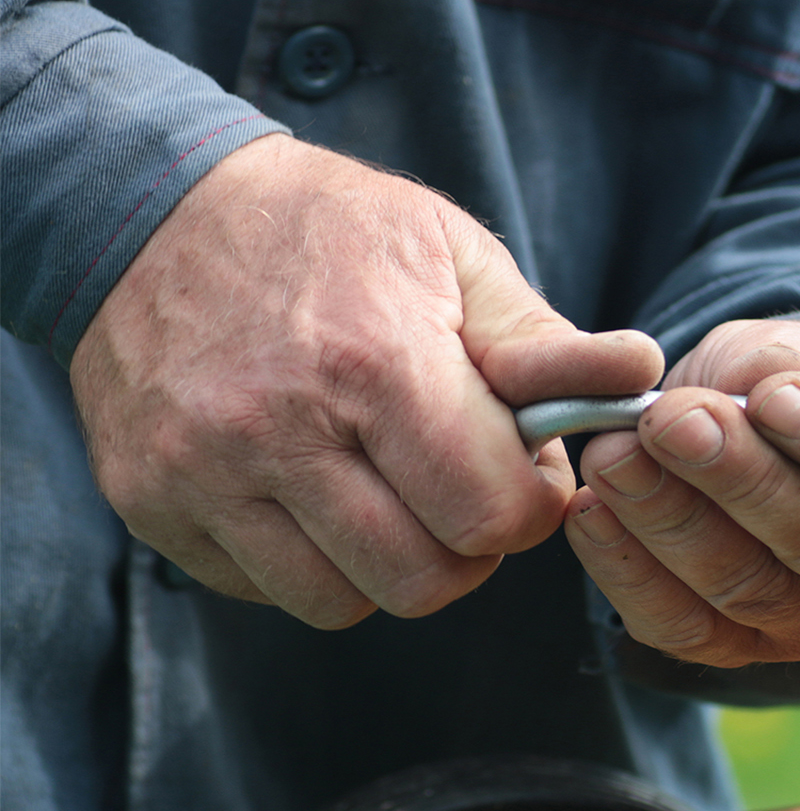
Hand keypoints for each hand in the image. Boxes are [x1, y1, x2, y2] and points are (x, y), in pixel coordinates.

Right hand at [70, 134, 662, 627]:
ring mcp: (203, 474)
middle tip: (461, 488)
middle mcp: (280, 429)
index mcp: (374, 362)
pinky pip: (264, 591)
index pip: (491, 514)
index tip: (520, 467)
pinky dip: (307, 562)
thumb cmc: (330, 232)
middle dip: (468, 546)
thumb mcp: (451, 254)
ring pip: (343, 603)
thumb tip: (639, 373)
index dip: (529, 504)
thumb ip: (543, 339)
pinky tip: (313, 491)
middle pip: (426, 579)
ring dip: (388, 564)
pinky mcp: (151, 502)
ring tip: (389, 490)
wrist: (149, 206)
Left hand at [565, 319, 799, 666]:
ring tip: (614, 450)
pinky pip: (682, 628)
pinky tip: (594, 509)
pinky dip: (629, 569)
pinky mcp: (738, 650)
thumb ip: (789, 366)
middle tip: (672, 418)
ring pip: (747, 588)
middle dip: (738, 477)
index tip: (778, 399)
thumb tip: (755, 390)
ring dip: (672, 517)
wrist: (753, 428)